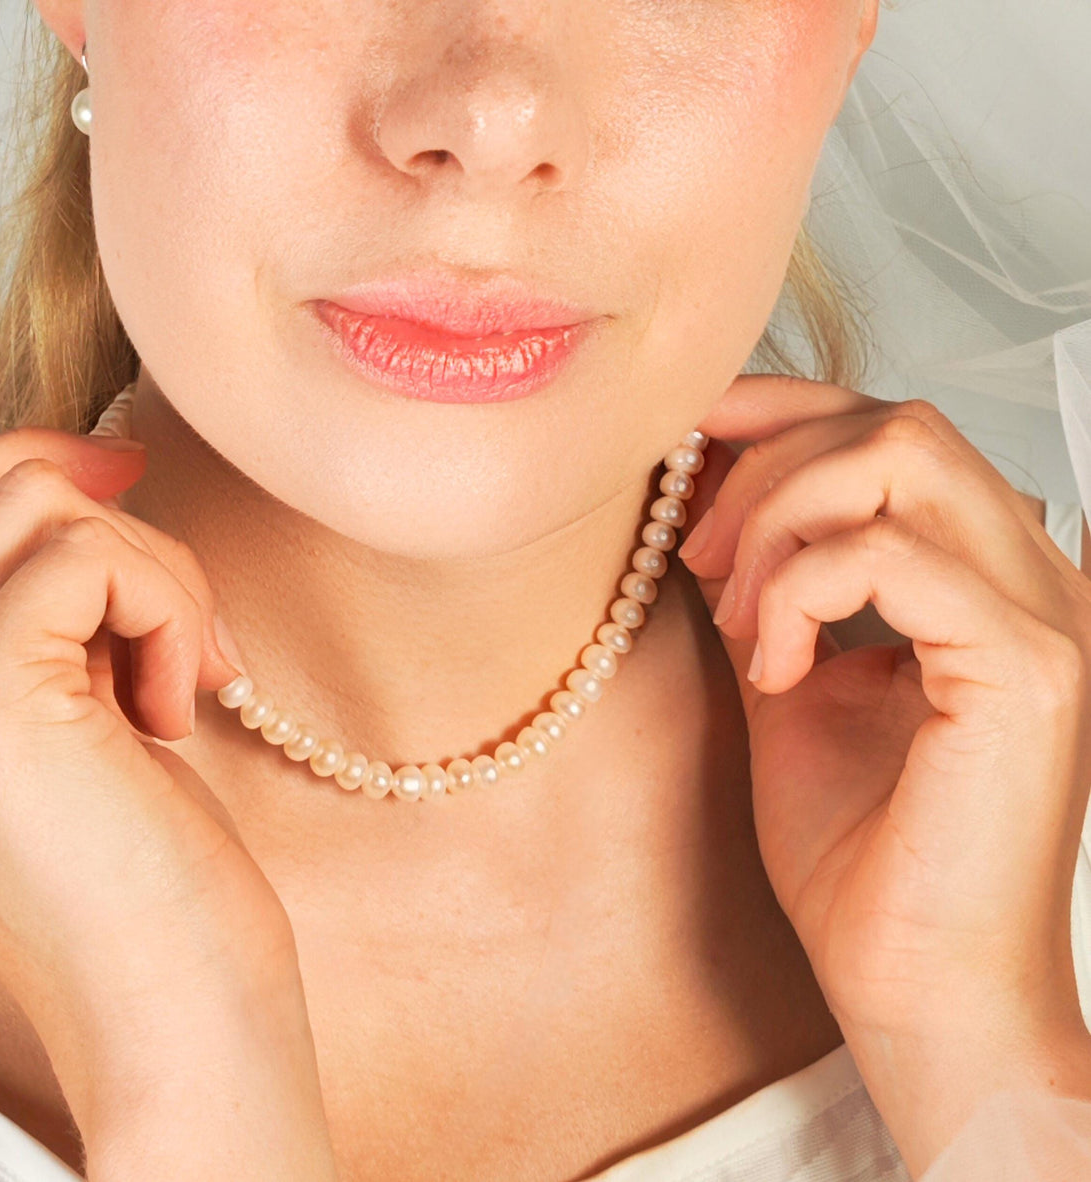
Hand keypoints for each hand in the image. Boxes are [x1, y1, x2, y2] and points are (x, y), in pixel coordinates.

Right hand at [0, 425, 335, 1178]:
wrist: (176, 1021)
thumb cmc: (150, 891)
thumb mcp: (75, 726)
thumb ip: (41, 618)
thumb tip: (83, 474)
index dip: (16, 471)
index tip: (118, 471)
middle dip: (114, 530)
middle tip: (190, 617)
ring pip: (40, 510)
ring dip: (153, 574)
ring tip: (189, 681)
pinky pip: (91, 553)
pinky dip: (168, 604)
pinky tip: (184, 706)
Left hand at [678, 375, 1090, 1171]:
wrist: (913, 984)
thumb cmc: (858, 856)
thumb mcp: (789, 682)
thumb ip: (768, 585)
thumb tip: (703, 500)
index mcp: (984, 575)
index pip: (892, 429)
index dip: (780, 411)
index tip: (687, 441)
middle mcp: (1033, 576)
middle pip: (895, 423)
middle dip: (766, 463)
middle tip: (699, 556)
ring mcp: (1045, 615)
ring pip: (899, 457)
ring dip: (778, 521)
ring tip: (740, 618)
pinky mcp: (1028, 667)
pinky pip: (889, 555)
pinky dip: (802, 592)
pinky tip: (777, 669)